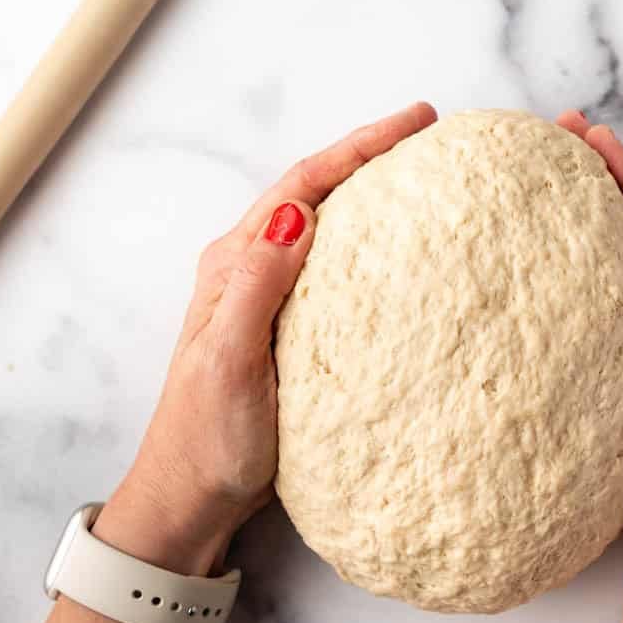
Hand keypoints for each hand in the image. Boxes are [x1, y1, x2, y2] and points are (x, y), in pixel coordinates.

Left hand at [105, 101, 437, 571]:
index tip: (417, 122)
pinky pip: (335, 271)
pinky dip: (370, 249)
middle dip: (371, 157)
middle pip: (316, 192)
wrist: (189, 500)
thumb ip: (258, 287)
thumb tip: (297, 214)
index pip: (303, 185)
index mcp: (233, 265)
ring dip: (371, 198)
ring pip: (326, 228)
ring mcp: (266, 301)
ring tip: (426, 181)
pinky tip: (405, 258)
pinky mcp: (285, 333)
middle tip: (433, 136)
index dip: (359, 147)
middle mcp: (247, 270)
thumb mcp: (230, 362)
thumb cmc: (206, 439)